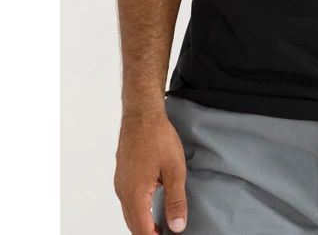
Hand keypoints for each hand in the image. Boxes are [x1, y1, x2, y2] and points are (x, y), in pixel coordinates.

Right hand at [114, 109, 187, 233]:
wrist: (142, 114)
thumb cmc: (158, 137)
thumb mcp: (174, 170)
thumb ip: (176, 200)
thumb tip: (177, 226)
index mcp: (135, 194)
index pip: (143, 231)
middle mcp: (123, 192)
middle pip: (133, 225)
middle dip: (148, 233)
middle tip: (165, 232)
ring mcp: (120, 183)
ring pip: (129, 213)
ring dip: (142, 223)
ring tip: (159, 226)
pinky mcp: (121, 175)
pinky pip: (126, 201)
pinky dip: (137, 210)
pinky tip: (148, 206)